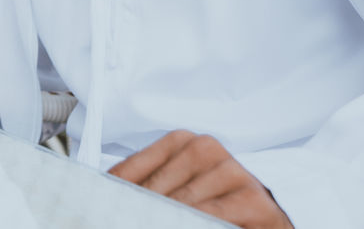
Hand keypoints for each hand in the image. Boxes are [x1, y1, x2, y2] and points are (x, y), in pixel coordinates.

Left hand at [109, 130, 292, 228]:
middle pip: (153, 189)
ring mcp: (230, 170)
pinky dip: (194, 222)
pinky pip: (209, 216)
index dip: (115, 194)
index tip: (100, 209)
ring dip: (161, 218)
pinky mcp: (252, 198)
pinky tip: (182, 223)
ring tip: (151, 221)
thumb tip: (105, 193)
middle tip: (126, 219)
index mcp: (181, 141)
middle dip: (137, 211)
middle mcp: (205, 149)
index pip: (132, 170)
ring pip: (179, 204)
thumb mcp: (176, 187)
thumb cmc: (216, 202)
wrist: (263, 217)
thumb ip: (145, 185)